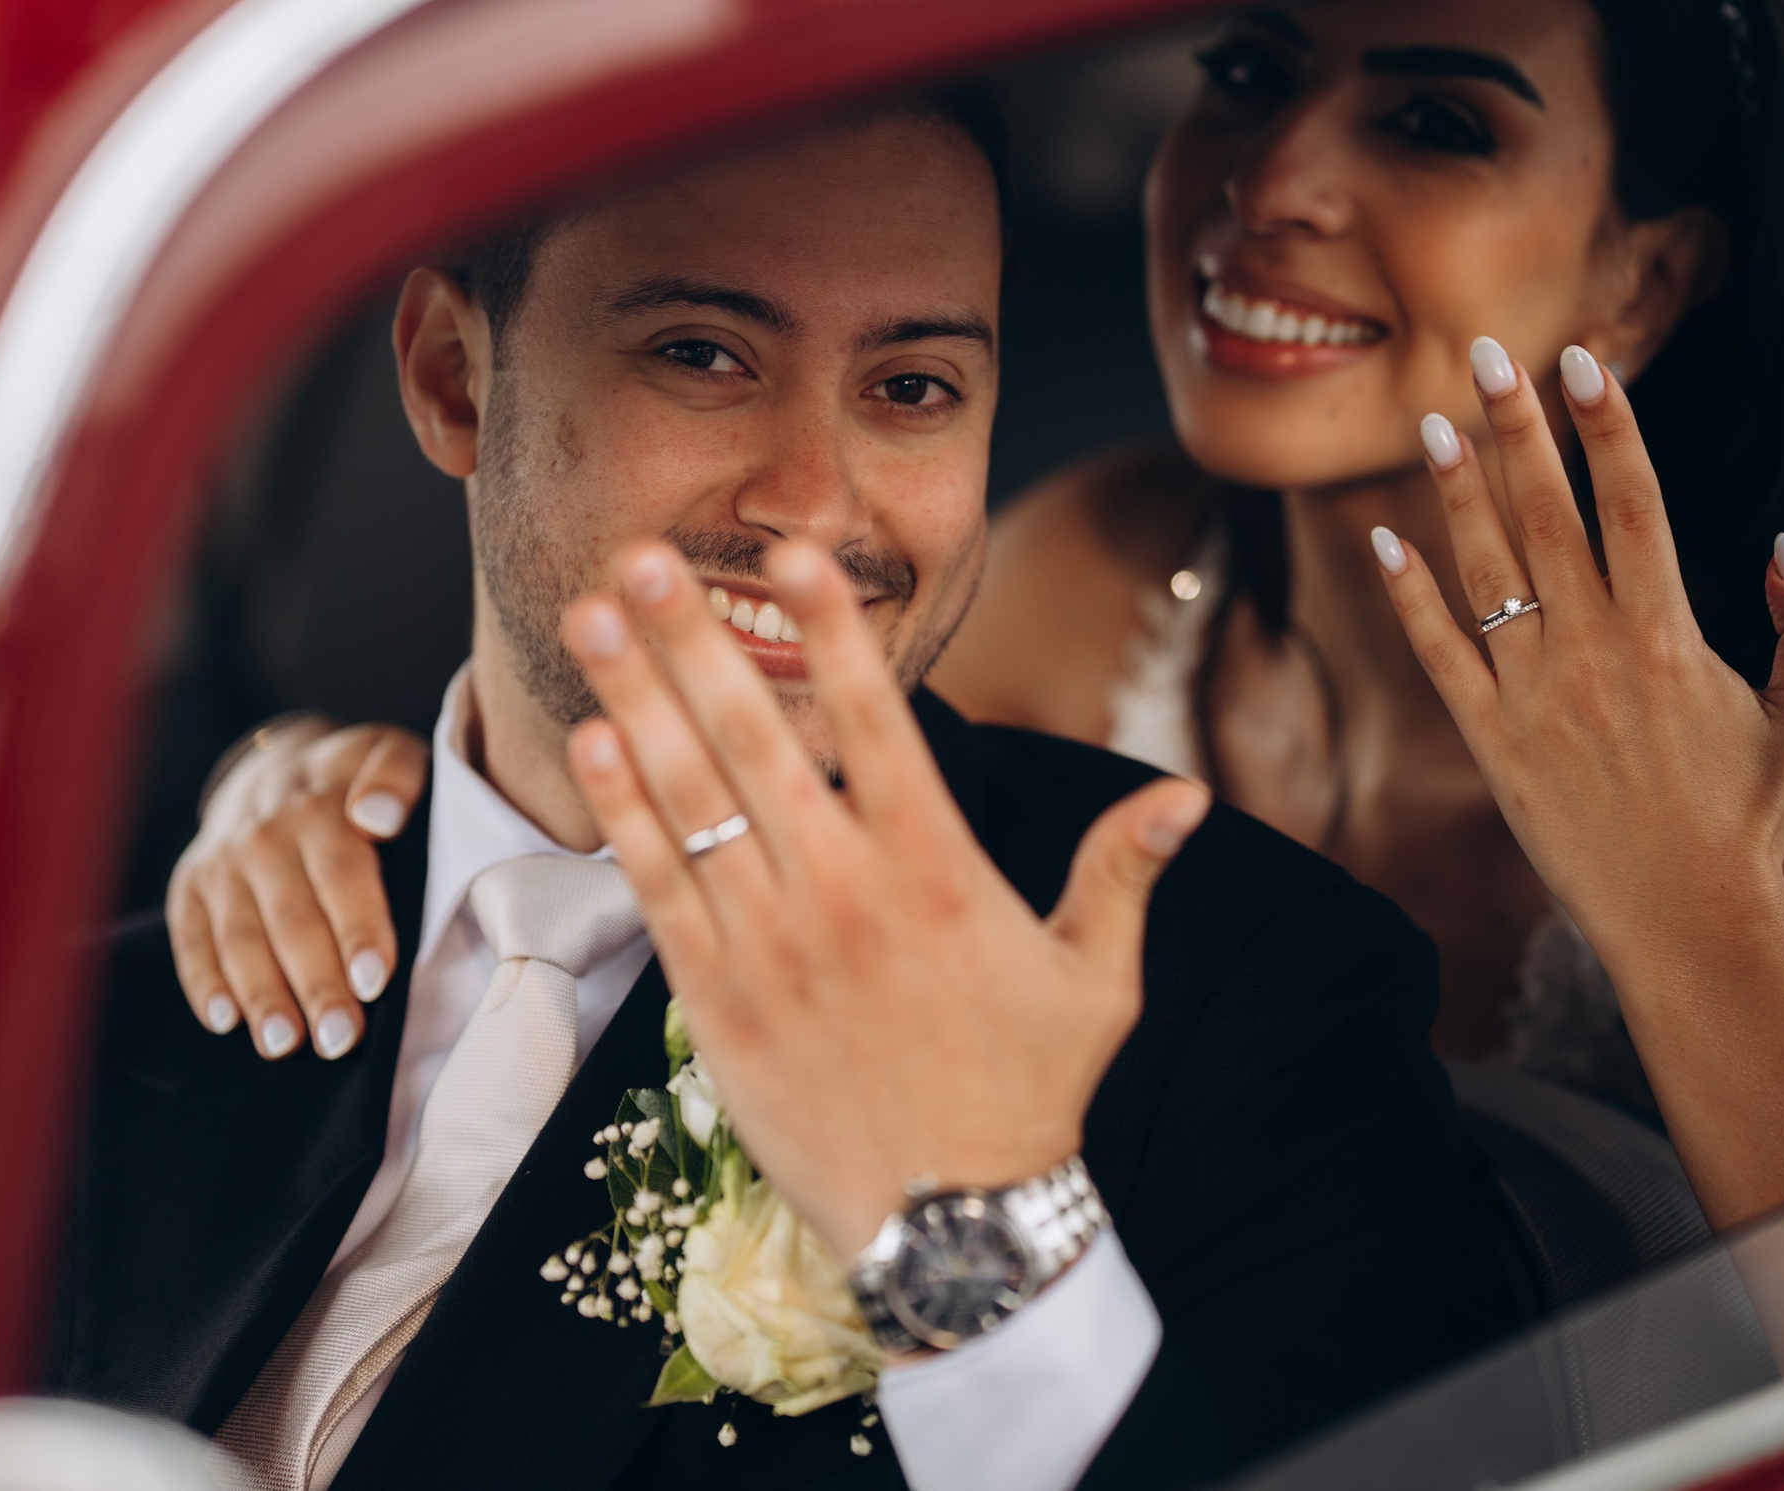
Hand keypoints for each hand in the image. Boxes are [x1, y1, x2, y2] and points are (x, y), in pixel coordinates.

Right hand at [166, 719, 426, 1058]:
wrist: (274, 768)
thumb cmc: (352, 779)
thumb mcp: (388, 754)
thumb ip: (397, 777)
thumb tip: (377, 816)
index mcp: (320, 808)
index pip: (341, 874)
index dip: (358, 929)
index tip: (374, 981)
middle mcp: (264, 837)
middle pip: (292, 921)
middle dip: (316, 985)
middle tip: (340, 1039)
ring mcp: (222, 867)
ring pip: (241, 939)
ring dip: (262, 996)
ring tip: (284, 1044)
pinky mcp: (190, 890)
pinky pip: (191, 942)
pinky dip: (205, 984)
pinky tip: (225, 1023)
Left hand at [558, 539, 1210, 1260]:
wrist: (949, 1230)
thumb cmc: (1026, 1094)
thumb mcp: (1095, 980)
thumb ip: (1123, 872)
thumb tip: (1189, 793)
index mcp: (937, 871)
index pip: (876, 722)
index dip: (834, 630)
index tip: (794, 553)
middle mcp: (844, 893)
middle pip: (756, 739)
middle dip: (694, 638)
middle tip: (648, 554)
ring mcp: (771, 946)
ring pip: (690, 799)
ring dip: (637, 698)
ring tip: (594, 613)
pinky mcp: (716, 1003)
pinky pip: (657, 887)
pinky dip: (623, 812)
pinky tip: (594, 741)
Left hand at [1375, 337, 1783, 1225]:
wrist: (1686, 923)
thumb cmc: (1746, 820)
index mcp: (1671, 636)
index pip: (1634, 504)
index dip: (1608, 426)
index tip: (1584, 361)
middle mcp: (1596, 654)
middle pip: (1549, 516)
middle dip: (1520, 427)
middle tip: (1490, 351)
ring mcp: (1536, 697)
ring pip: (1487, 572)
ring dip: (1457, 493)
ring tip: (1435, 423)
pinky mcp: (1490, 742)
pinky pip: (1439, 653)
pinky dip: (1408, 596)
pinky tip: (1381, 540)